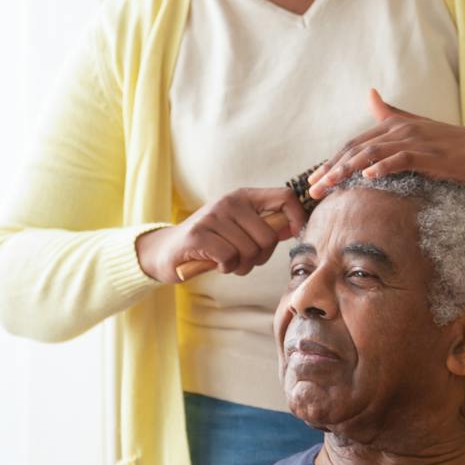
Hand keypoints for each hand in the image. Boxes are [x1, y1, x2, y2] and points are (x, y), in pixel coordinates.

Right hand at [136, 185, 308, 282]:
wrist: (167, 251)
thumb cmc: (209, 242)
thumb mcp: (237, 227)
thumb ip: (263, 225)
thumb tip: (295, 227)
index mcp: (243, 197)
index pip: (285, 196)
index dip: (297, 217)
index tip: (295, 235)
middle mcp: (228, 202)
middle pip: (269, 236)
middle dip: (260, 257)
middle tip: (243, 259)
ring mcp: (212, 217)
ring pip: (250, 251)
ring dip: (241, 265)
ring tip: (227, 261)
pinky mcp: (198, 236)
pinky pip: (230, 258)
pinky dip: (226, 268)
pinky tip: (216, 264)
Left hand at [308, 89, 464, 198]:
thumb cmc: (450, 142)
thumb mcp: (416, 125)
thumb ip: (390, 114)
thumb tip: (370, 93)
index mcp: (393, 126)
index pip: (354, 145)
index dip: (331, 161)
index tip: (313, 181)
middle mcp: (400, 130)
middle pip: (357, 150)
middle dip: (332, 170)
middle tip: (312, 190)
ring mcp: (416, 141)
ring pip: (374, 153)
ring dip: (348, 170)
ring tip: (330, 184)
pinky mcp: (431, 154)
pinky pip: (403, 159)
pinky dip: (385, 167)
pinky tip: (369, 177)